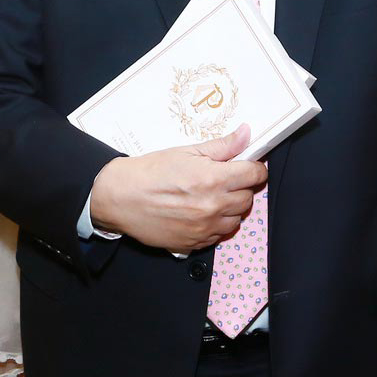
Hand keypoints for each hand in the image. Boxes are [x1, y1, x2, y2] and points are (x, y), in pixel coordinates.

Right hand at [88, 125, 267, 253]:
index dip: (255, 167)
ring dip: (230, 208)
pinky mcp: (195, 242)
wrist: (120, 197)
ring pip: (236, 219)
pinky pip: (219, 235)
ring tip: (211, 197)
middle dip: (241, 187)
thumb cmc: (150, 172)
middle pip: (248, 198)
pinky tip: (200, 213)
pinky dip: (216, 224)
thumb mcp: (186, 151)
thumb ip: (222, 146)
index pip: (255, 174)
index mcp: (214, 179)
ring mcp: (205, 227)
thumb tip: (246, 134)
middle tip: (224, 179)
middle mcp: (214, 206)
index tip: (248, 165)